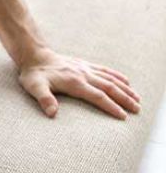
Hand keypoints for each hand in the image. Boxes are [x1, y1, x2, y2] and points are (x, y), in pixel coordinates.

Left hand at [18, 49, 140, 118]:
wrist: (34, 56)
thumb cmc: (33, 74)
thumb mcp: (34, 88)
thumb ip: (44, 99)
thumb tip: (52, 113)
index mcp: (75, 82)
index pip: (98, 97)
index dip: (111, 107)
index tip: (123, 116)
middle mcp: (84, 74)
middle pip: (110, 88)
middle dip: (125, 99)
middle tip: (137, 110)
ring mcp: (85, 69)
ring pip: (111, 79)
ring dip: (125, 89)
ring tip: (137, 98)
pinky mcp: (84, 65)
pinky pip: (105, 71)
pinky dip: (117, 76)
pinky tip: (126, 81)